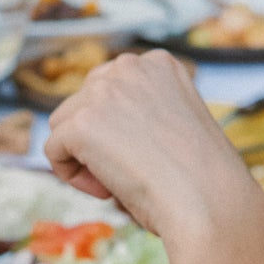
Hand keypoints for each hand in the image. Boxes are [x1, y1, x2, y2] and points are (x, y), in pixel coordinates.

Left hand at [42, 49, 263, 245]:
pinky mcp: (82, 123)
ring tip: (116, 182)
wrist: (209, 201)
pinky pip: (53, 150)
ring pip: (63, 125)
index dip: (117, 130)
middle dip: (96, 141)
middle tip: (128, 171)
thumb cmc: (201, 178)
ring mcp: (103, 91)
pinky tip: (106, 190)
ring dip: (82, 157)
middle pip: (82, 103)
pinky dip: (71, 176)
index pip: (110, 90)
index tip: (144, 155)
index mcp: (158, 63)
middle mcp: (128, 66)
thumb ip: (140, 114)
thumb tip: (101, 132)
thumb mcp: (173, 126)